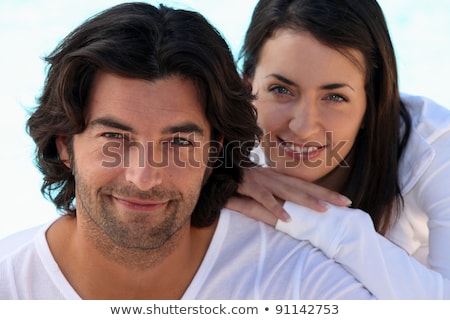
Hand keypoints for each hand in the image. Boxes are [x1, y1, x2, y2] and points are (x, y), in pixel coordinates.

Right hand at [228, 167, 351, 221]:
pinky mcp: (247, 184)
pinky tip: (287, 219)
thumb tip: (289, 208)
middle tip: (345, 203)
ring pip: (287, 190)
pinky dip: (275, 207)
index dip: (324, 191)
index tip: (343, 200)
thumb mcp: (258, 186)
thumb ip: (272, 194)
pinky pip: (263, 197)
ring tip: (323, 210)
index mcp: (277, 177)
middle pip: (302, 186)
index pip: (304, 185)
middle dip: (325, 194)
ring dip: (305, 200)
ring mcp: (261, 179)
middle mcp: (273, 176)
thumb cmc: (237, 179)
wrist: (215, 167)